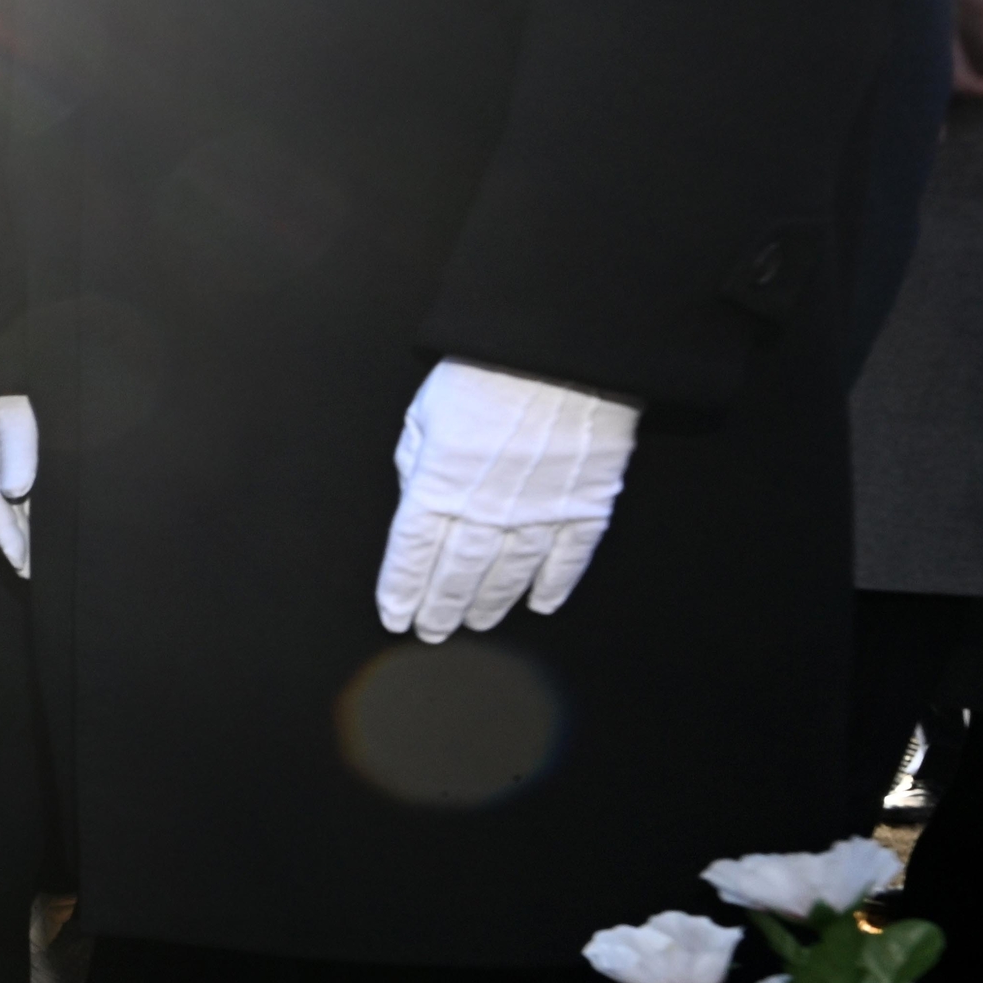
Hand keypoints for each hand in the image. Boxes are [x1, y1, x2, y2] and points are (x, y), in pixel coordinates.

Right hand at [0, 394, 37, 577]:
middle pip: (4, 515)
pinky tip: (39, 548)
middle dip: (14, 545)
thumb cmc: (25, 402)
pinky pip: (31, 507)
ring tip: (34, 570)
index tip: (17, 556)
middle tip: (27, 574)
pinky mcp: (31, 477)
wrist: (46, 386)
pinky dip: (34, 528)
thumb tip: (15, 490)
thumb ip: (16, 452)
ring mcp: (15, 476)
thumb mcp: (16, 420)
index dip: (4, 531)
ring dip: (25, 542)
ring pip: (18, 515)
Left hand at [375, 358, 639, 641]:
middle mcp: (485, 510)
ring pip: (509, 574)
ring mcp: (539, 512)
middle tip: (433, 632)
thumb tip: (416, 499)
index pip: (412, 555)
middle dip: (440, 608)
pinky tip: (541, 604)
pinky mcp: (586, 504)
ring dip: (490, 603)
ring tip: (477, 621)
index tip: (396, 618)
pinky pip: (568, 558)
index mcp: (437, 486)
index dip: (402, 591)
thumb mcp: (426, 411)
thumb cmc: (485, 371)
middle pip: (457, 574)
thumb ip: (416, 461)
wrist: (559, 350)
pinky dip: (554, 585)